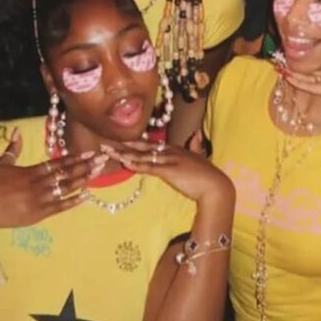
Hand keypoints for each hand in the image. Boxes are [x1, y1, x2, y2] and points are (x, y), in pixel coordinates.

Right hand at [0, 128, 99, 226]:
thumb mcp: (1, 163)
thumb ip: (12, 148)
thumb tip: (17, 130)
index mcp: (30, 171)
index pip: (57, 163)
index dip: (75, 158)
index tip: (90, 152)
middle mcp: (38, 185)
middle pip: (66, 174)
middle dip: (85, 167)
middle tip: (102, 161)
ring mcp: (39, 201)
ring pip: (65, 189)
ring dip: (83, 181)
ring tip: (97, 174)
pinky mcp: (37, 215)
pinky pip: (58, 208)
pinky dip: (72, 202)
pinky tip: (85, 196)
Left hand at [101, 138, 234, 206]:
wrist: (216, 186)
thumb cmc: (207, 175)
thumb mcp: (199, 157)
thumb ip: (195, 146)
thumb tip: (195, 134)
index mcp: (174, 149)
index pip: (149, 144)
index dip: (133, 143)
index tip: (119, 142)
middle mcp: (169, 151)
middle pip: (141, 146)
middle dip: (122, 145)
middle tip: (104, 143)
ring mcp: (169, 159)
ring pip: (142, 155)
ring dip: (123, 153)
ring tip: (107, 152)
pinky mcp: (169, 170)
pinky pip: (149, 167)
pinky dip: (136, 164)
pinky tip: (125, 163)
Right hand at [282, 51, 320, 106]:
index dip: (313, 67)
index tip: (305, 61)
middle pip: (312, 76)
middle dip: (298, 71)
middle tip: (284, 65)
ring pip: (307, 80)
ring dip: (294, 75)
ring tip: (279, 69)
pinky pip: (309, 85)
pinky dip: (297, 80)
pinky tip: (287, 75)